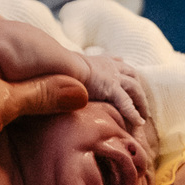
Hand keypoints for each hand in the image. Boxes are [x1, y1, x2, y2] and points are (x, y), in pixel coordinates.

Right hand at [0, 18, 147, 128]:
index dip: (120, 69)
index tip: (124, 75)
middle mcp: (103, 64)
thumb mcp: (51, 73)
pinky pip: (125, 101)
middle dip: (138, 92)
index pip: (112, 62)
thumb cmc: (42, 65)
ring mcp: (107, 74)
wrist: (43, 61)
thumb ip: (54, 82)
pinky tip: (138, 125)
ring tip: (143, 120)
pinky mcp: (107, 85)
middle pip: (129, 75)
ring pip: (133, 88)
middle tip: (143, 109)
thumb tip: (41, 88)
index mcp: (92, 60)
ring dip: (140, 104)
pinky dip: (132, 112)